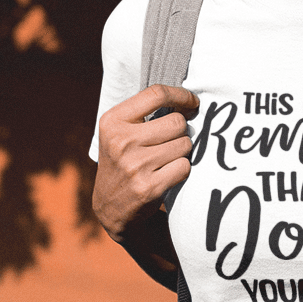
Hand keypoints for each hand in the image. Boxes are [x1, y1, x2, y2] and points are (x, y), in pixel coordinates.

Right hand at [92, 84, 199, 243]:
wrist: (110, 207)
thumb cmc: (122, 161)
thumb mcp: (118, 132)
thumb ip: (145, 113)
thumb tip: (188, 100)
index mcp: (112, 121)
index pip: (156, 94)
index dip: (181, 95)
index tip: (193, 102)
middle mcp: (121, 141)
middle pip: (177, 122)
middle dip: (181, 131)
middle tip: (170, 142)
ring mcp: (134, 165)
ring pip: (184, 144)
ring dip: (182, 152)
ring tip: (165, 160)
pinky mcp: (148, 187)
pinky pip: (185, 166)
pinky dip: (182, 170)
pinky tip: (166, 174)